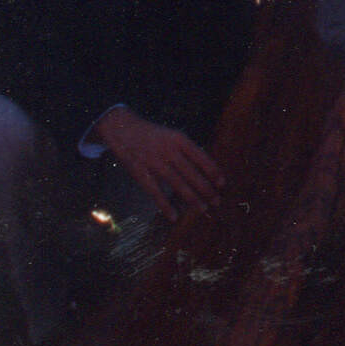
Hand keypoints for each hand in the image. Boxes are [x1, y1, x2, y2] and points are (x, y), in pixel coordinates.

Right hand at [92, 107, 224, 221]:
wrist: (122, 128)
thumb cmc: (153, 135)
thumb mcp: (172, 136)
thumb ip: (187, 151)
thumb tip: (207, 170)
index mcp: (179, 139)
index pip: (201, 157)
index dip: (213, 171)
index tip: (222, 184)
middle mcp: (168, 150)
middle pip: (192, 173)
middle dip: (206, 189)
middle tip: (216, 202)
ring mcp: (154, 162)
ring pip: (177, 184)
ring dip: (192, 198)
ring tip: (203, 209)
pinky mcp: (140, 173)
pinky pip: (155, 192)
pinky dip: (165, 205)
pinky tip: (174, 216)